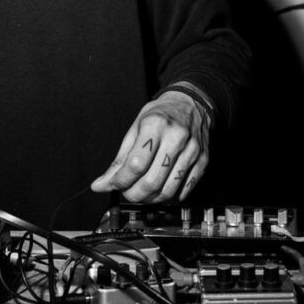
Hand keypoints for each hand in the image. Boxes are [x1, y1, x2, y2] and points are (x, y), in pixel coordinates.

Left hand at [90, 89, 210, 202]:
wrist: (190, 104)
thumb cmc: (161, 114)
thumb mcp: (135, 128)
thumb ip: (119, 160)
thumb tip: (101, 184)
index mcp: (155, 125)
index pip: (136, 164)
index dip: (121, 181)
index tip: (114, 184)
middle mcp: (176, 138)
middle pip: (152, 181)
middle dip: (134, 194)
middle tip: (127, 193)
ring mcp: (192, 150)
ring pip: (168, 190)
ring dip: (150, 199)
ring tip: (142, 193)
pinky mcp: (202, 161)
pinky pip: (184, 190)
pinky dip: (169, 197)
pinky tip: (160, 190)